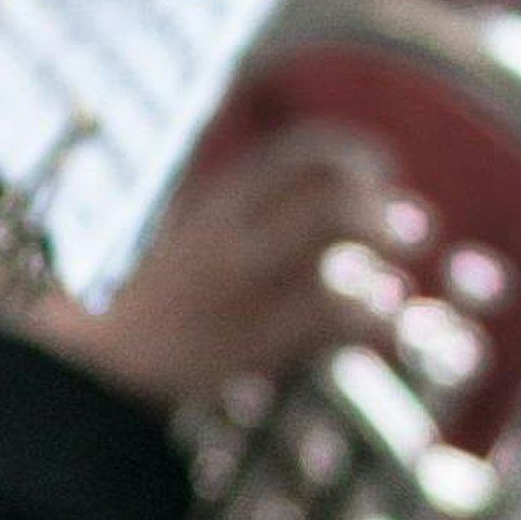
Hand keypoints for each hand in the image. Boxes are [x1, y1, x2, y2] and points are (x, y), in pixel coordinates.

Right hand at [18, 129, 413, 411]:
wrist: (109, 365)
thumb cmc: (169, 298)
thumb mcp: (201, 231)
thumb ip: (258, 208)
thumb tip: (343, 191)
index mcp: (221, 201)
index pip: (305, 154)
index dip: (360, 158)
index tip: (383, 174)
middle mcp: (237, 237)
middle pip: (335, 199)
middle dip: (385, 211)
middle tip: (411, 232)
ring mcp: (248, 290)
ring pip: (342, 257)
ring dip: (386, 263)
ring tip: (397, 283)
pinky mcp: (259, 344)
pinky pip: (337, 322)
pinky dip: (376, 321)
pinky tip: (384, 325)